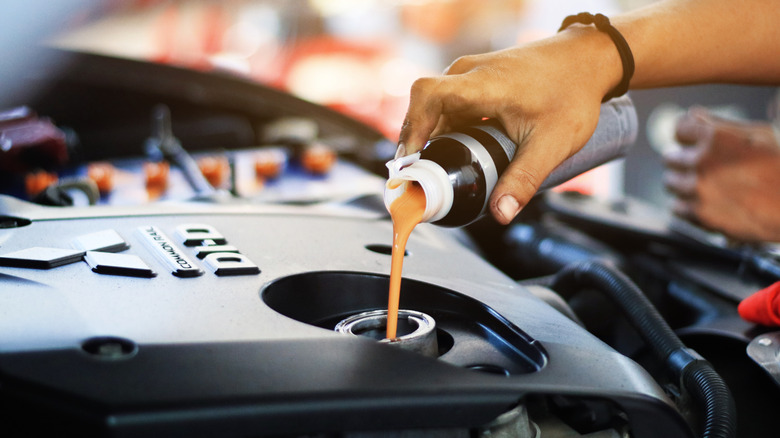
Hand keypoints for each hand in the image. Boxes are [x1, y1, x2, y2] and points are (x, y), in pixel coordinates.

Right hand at [396, 27, 620, 223]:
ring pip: (434, 109)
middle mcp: (468, 74)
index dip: (411, 128)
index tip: (410, 161)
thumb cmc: (572, 91)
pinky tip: (457, 154)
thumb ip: (524, 180)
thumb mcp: (552, 143)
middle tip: (422, 182)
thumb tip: (501, 214)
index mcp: (482, 84)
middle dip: (419, 146)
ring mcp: (469, 77)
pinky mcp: (473, 83)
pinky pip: (447, 107)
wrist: (588, 60)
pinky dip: (445, 132)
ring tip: (440, 174)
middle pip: (424, 108)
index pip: (427, 95)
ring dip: (433, 140)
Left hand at [663, 107, 779, 242]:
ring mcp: (699, 189)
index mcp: (716, 136)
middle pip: (669, 157)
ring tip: (709, 187)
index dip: (688, 137)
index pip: (678, 128)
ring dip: (684, 184)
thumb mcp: (760, 134)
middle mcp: (703, 161)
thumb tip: (693, 114)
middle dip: (683, 161)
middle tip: (704, 169)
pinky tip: (709, 204)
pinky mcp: (700, 214)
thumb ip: (720, 124)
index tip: (694, 144)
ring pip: (670, 183)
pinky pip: (676, 207)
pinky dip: (688, 206)